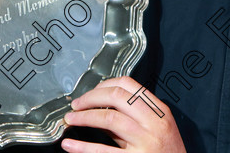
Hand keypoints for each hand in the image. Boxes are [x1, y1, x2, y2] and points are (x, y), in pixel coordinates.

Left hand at [61, 77, 185, 151]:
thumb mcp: (155, 130)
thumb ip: (132, 118)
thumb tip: (99, 109)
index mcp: (159, 111)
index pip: (129, 85)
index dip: (105, 85)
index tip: (91, 91)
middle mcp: (154, 123)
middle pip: (116, 96)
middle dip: (90, 98)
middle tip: (76, 105)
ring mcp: (145, 141)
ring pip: (109, 118)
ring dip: (84, 117)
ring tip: (70, 120)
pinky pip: (104, 151)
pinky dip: (83, 147)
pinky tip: (70, 146)